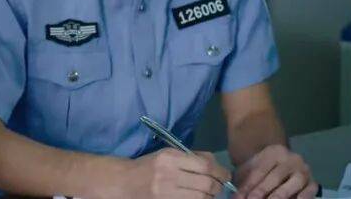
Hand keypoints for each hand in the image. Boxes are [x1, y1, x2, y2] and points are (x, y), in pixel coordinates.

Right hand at [92, 149, 230, 198]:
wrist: (125, 182)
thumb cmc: (149, 166)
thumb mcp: (167, 155)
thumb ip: (190, 157)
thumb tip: (215, 163)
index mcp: (170, 158)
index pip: (205, 166)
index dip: (221, 172)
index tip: (225, 175)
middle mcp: (169, 175)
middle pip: (207, 184)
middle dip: (218, 186)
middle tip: (218, 186)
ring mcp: (167, 192)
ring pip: (202, 198)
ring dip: (209, 196)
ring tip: (207, 193)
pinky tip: (197, 198)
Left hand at [235, 144, 316, 198]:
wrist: (281, 167)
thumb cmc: (262, 171)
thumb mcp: (250, 171)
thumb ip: (244, 183)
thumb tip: (238, 197)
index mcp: (274, 152)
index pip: (259, 170)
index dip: (249, 186)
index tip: (240, 197)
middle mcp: (292, 159)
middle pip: (275, 178)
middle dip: (262, 192)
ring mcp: (304, 171)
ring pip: (293, 184)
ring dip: (279, 196)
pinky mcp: (313, 184)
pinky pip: (307, 193)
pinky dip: (300, 198)